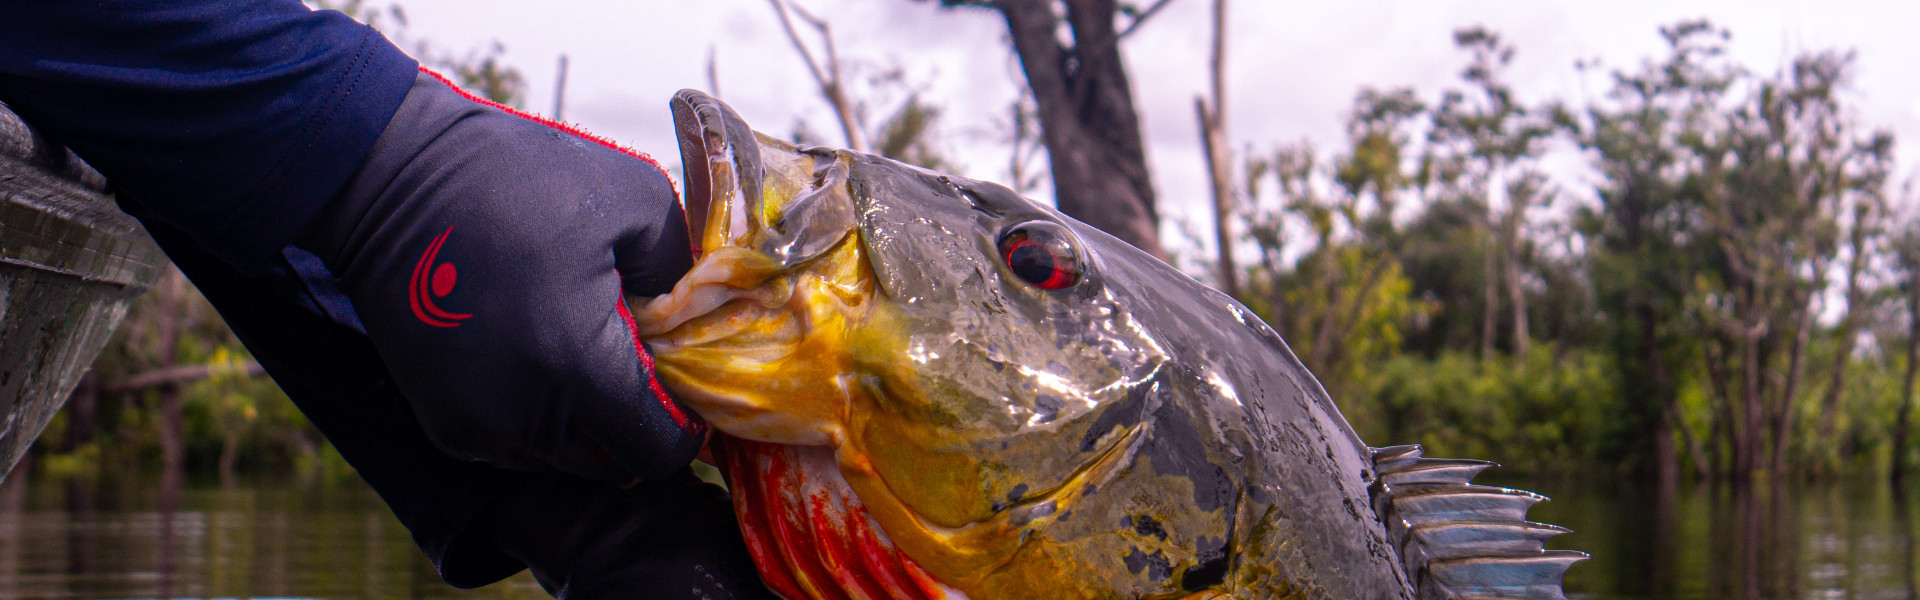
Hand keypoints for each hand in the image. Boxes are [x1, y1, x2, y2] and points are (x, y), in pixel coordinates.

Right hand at [300, 70, 705, 483]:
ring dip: (586, 421)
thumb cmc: (518, 178)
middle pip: (613, 461)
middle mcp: (525, 417)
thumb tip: (697, 318)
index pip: (659, 449)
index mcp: (579, 369)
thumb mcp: (634, 198)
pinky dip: (537, 416)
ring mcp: (476, 426)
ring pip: (563, 456)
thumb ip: (684, 269)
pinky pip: (514, 444)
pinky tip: (534, 352)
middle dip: (636, 421)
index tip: (685, 381)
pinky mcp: (442, 420)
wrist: (388, 176)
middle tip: (638, 359)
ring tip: (581, 347)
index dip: (685, 423)